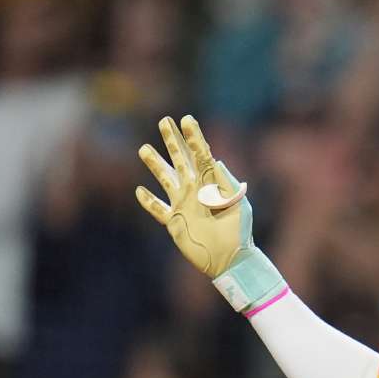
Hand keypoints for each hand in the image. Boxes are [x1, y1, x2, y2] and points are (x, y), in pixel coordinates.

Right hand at [136, 116, 252, 277]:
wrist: (230, 258)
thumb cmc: (238, 231)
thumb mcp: (237, 204)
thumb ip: (226, 183)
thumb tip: (215, 160)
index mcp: (212, 183)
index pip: (200, 154)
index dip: (193, 137)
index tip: (186, 119)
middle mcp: (196, 190)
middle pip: (180, 160)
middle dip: (172, 141)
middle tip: (164, 120)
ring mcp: (184, 204)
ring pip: (165, 179)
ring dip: (155, 164)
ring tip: (144, 149)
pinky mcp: (175, 222)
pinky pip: (158, 209)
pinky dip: (148, 201)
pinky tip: (140, 191)